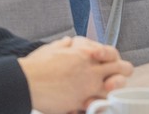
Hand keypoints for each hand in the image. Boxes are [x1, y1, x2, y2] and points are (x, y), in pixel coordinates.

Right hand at [18, 36, 132, 113]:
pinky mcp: (81, 103)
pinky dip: (97, 107)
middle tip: (111, 81)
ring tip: (98, 94)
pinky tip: (89, 105)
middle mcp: (91, 70)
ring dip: (110, 93)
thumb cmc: (36, 65)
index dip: (113, 59)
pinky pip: (99, 106)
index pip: (113, 54)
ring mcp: (89, 87)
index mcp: (85, 53)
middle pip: (123, 71)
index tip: (106, 63)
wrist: (25, 82)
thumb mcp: (52, 48)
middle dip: (121, 75)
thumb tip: (69, 41)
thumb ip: (65, 45)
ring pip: (115, 91)